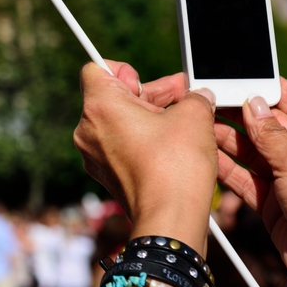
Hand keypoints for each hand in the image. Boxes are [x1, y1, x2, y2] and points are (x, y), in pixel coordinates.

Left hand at [76, 60, 216, 254]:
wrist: (170, 218)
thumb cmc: (176, 166)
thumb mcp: (194, 116)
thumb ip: (193, 96)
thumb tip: (198, 96)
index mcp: (99, 106)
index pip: (97, 69)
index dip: (125, 70)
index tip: (148, 83)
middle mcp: (88, 129)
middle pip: (113, 96)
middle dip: (149, 94)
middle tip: (182, 96)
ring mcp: (94, 154)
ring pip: (119, 122)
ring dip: (149, 118)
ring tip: (184, 121)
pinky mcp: (105, 173)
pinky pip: (120, 145)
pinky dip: (142, 141)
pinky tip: (172, 145)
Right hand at [215, 77, 286, 286]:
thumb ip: (273, 136)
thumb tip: (253, 103)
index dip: (265, 91)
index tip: (237, 79)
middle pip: (265, 125)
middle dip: (238, 113)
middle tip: (207, 101)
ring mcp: (285, 178)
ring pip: (250, 151)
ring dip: (226, 139)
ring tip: (199, 126)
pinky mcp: (270, 202)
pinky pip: (242, 178)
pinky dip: (223, 168)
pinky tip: (205, 156)